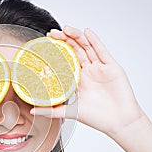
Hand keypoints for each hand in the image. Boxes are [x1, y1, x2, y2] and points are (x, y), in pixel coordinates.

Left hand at [30, 26, 144, 136]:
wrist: (119, 123)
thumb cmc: (98, 119)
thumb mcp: (71, 112)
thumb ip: (51, 111)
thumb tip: (32, 111)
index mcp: (79, 80)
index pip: (66, 61)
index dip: (57, 52)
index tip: (45, 44)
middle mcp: (89, 72)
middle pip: (75, 50)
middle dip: (64, 40)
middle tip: (52, 33)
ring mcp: (100, 68)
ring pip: (87, 47)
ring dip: (77, 37)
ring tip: (66, 29)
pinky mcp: (112, 67)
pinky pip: (102, 51)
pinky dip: (94, 41)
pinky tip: (87, 33)